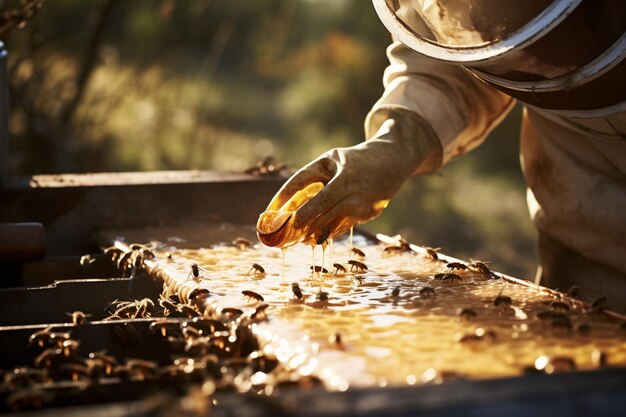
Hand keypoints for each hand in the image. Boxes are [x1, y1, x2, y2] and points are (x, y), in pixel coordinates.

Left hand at [262, 115, 441, 244]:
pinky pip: (341, 227)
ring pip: (329, 222)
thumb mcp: (331, 161)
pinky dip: (325, 233)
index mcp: (337, 168)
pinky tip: (313, 238)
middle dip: (298, 221)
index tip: (270, 212)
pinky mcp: (368, 214)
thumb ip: (312, 180)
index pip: (304, 182)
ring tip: (294, 237)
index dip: (285, 197)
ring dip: (310, 231)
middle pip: (318, 207)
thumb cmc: (353, 161)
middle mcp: (350, 185)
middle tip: (281, 232)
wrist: (393, 161)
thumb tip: (290, 208)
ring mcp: (361, 202)